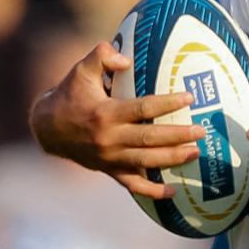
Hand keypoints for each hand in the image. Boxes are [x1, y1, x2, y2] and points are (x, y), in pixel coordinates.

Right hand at [31, 40, 197, 198]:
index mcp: (106, 113)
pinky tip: (173, 192)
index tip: (188, 98)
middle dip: (178, 135)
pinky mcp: (109, 170)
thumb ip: (101, 56)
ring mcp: (110, 158)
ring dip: (172, 159)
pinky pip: (133, 185)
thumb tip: (126, 59)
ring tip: (195, 153)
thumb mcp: (80, 71)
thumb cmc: (69, 95)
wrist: (47, 129)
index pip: (143, 108)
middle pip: (150, 138)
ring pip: (146, 162)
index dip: (167, 103)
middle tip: (201, 131)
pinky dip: (152, 191)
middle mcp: (109, 139)